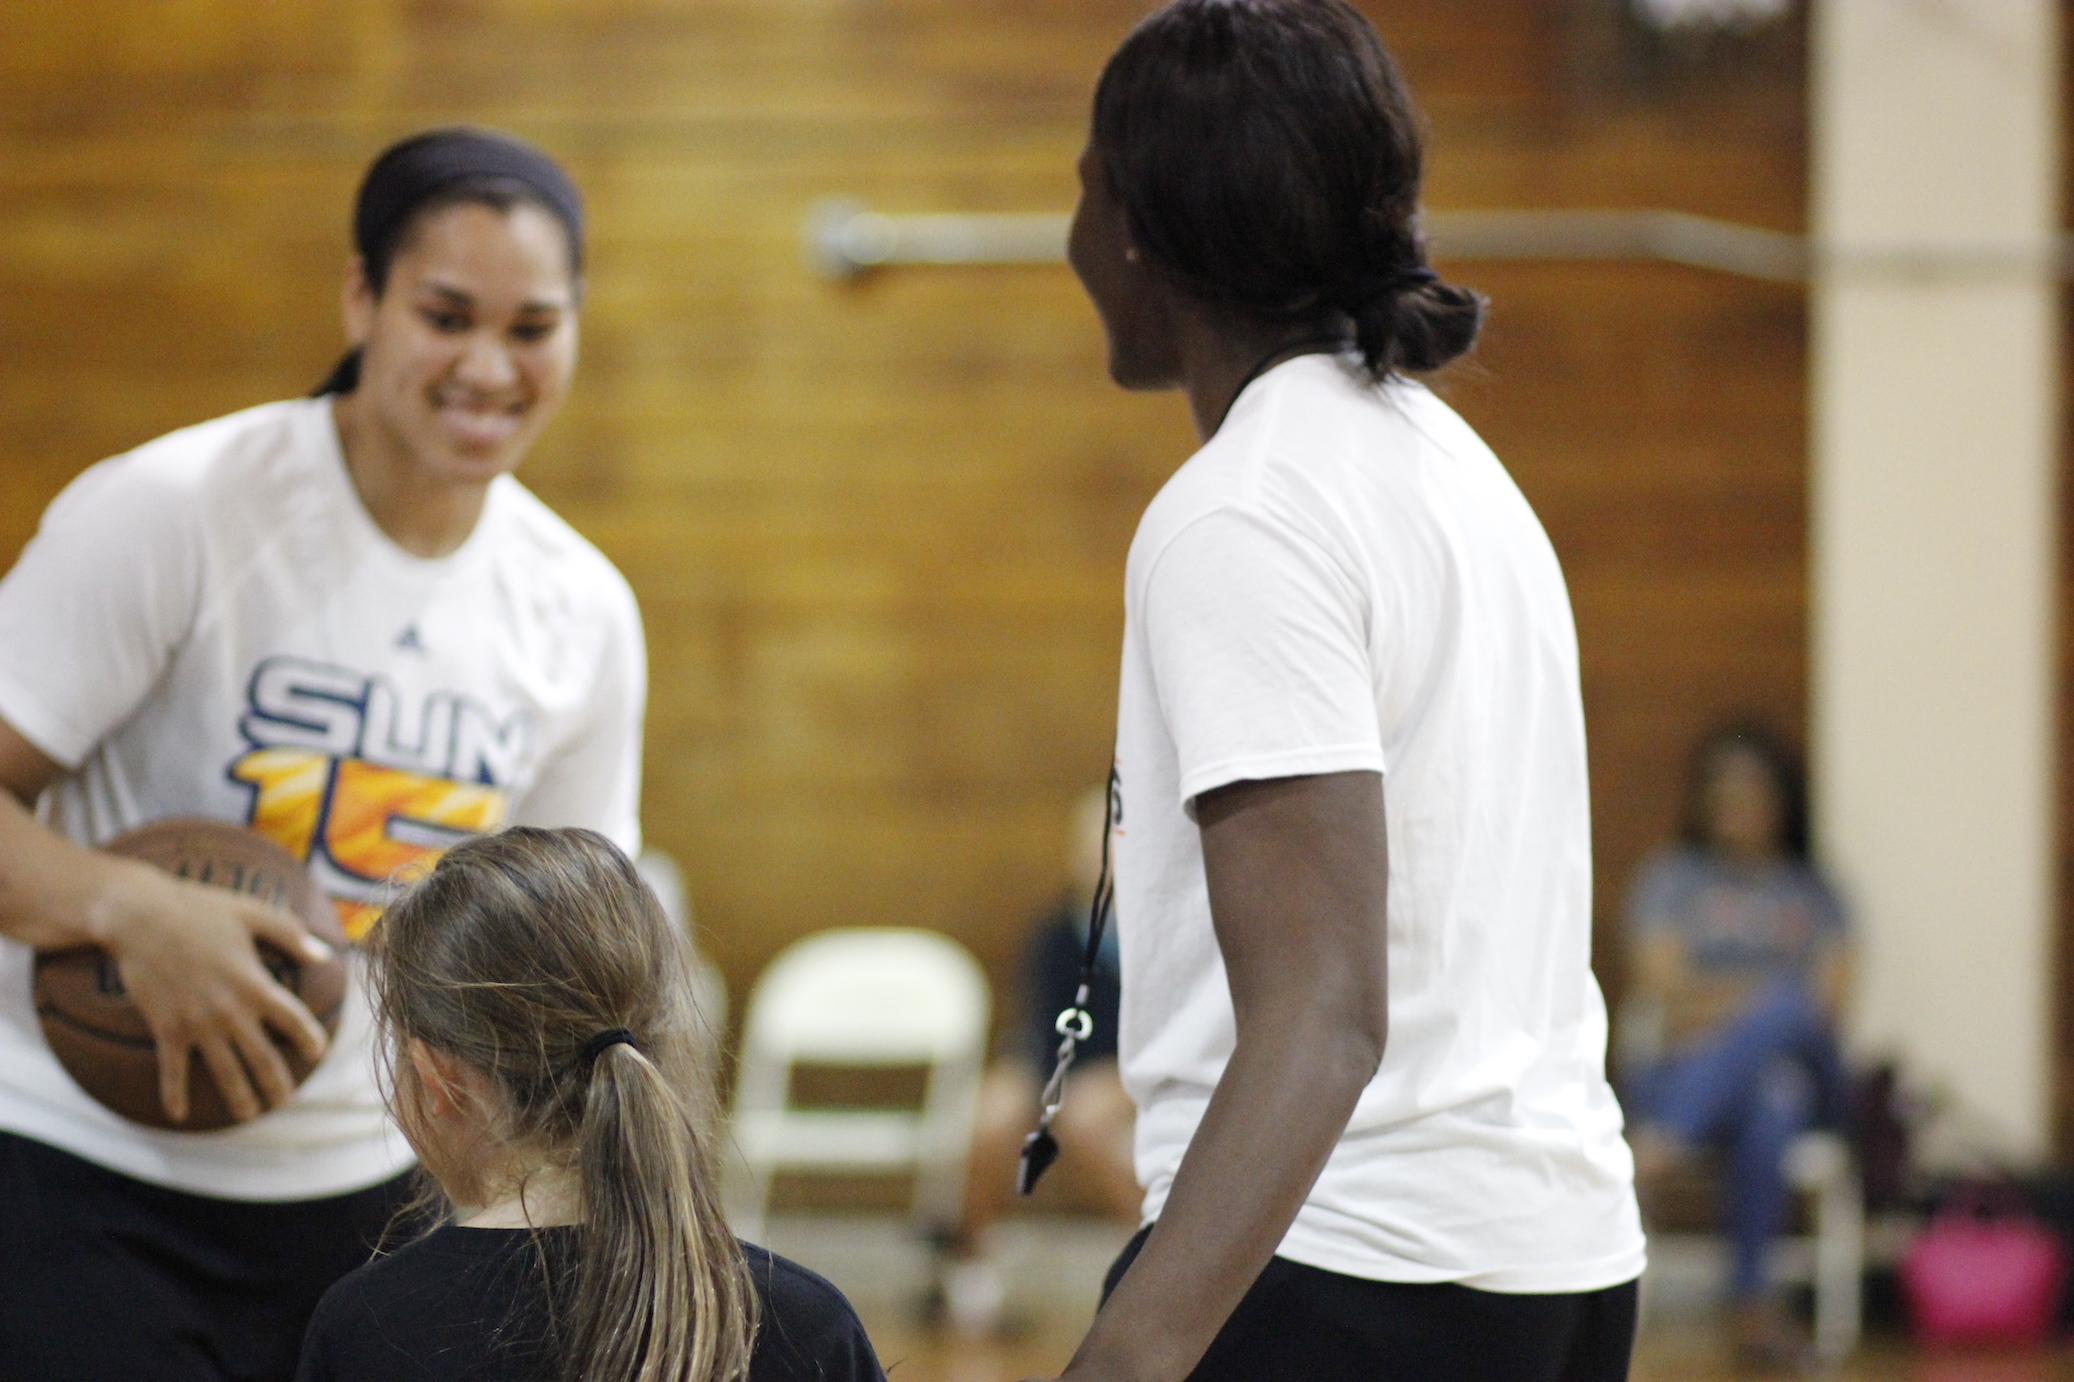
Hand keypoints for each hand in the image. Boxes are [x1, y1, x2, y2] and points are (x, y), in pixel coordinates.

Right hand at [87, 857, 332, 1123]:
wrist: (139, 916)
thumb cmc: (200, 910)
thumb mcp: (253, 913)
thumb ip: (291, 935)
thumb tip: (325, 955)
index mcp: (254, 983)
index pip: (293, 1020)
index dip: (309, 1039)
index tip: (316, 1052)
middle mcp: (229, 1010)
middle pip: (262, 1058)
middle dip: (276, 1084)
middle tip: (284, 1101)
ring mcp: (196, 1023)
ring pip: (225, 1072)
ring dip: (239, 1097)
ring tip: (249, 1115)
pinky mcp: (166, 1027)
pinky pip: (172, 1070)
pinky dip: (175, 1094)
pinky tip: (179, 1115)